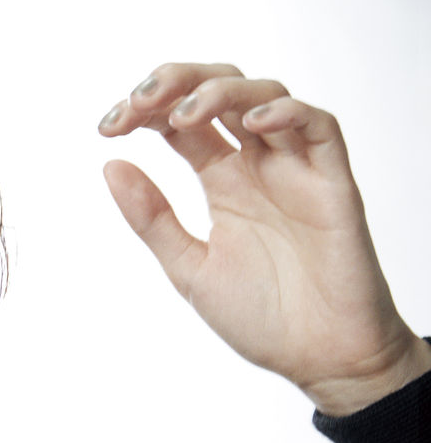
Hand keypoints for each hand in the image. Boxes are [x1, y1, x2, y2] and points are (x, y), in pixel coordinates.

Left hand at [98, 62, 430, 414]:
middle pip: (220, 91)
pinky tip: (250, 123)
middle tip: (137, 100)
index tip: (108, 127)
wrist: (321, 360)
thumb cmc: (263, 318)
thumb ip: (152, 218)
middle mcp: (259, 166)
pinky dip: (286, 113)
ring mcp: (296, 171)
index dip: (145, 110)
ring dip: (220, 91)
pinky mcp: (333, 185)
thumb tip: (109, 164)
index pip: (182, 122)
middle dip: (176, 82)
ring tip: (182, 114)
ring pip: (265, 96)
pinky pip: (319, 128)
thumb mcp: (189, 268)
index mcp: (224, 181)